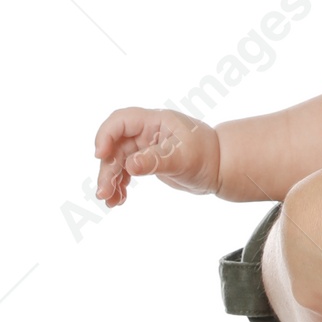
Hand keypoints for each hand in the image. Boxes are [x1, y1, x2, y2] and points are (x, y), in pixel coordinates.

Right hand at [95, 106, 220, 204]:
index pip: (121, 121)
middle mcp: (147, 131)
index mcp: (155, 121)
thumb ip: (155, 161)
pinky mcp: (147, 161)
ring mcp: (145, 146)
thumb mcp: (182, 159)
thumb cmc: (208, 156)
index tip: (100, 156)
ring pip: (118, 161)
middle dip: (107, 169)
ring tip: (109, 200)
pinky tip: (118, 200)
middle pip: (116, 146)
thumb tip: (130, 166)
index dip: (106, 135)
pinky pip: (126, 171)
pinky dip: (120, 184)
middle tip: (103, 192)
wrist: (221, 168)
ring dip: (111, 180)